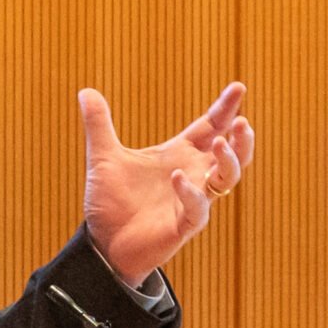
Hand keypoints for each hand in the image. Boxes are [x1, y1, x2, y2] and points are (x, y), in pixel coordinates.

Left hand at [80, 83, 253, 286]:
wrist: (103, 241)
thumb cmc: (111, 201)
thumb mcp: (103, 157)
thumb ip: (99, 124)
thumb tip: (85, 90)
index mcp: (179, 154)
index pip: (210, 126)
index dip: (225, 108)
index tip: (238, 87)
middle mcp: (193, 174)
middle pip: (231, 153)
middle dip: (240, 137)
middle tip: (242, 121)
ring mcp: (192, 200)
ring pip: (227, 179)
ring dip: (229, 161)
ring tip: (221, 142)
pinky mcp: (184, 224)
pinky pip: (198, 208)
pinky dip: (191, 192)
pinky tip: (178, 178)